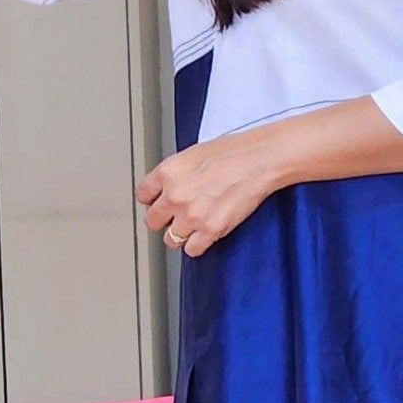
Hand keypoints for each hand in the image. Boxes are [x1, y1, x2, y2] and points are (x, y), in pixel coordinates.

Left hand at [137, 130, 280, 257]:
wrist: (258, 160)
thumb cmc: (234, 152)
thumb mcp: (193, 154)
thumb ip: (176, 174)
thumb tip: (170, 187)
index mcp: (168, 172)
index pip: (143, 195)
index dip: (153, 200)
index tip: (158, 202)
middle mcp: (175, 195)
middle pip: (153, 221)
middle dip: (164, 220)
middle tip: (176, 216)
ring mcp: (191, 215)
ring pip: (170, 239)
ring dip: (181, 234)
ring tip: (194, 226)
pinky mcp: (211, 230)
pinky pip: (192, 250)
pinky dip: (198, 245)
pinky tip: (205, 234)